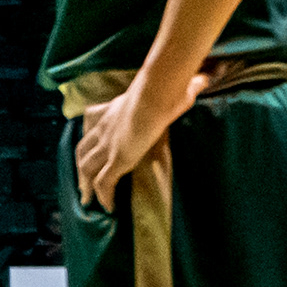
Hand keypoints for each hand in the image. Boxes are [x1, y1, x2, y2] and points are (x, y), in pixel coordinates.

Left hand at [70, 65, 201, 211]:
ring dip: (86, 184)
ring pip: (86, 168)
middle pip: (82, 149)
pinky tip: (108, 206)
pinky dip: (104, 196)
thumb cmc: (164, 90)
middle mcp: (103, 128)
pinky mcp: (116, 160)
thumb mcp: (168, 88)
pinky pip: (104, 182)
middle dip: (80, 166)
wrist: (156, 96)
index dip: (89, 138)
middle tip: (82, 182)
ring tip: (88, 199)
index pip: (92, 123)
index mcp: (112, 110)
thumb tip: (205, 79)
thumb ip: (184, 86)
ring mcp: (107, 145)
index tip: (90, 147)